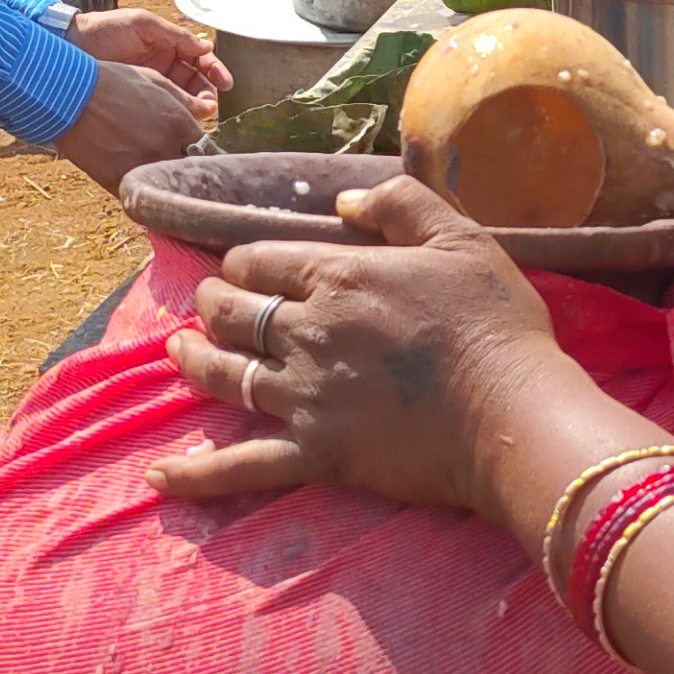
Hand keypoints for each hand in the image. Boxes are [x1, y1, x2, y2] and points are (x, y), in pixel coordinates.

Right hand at [50, 58, 210, 189]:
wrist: (69, 96)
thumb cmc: (111, 83)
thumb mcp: (155, 82)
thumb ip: (184, 102)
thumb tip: (206, 112)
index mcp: (180, 124)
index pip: (205, 150)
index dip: (197, 152)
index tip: (190, 153)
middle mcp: (167, 148)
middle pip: (187, 171)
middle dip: (183, 169)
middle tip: (174, 167)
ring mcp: (144, 168)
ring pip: (166, 187)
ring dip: (163, 183)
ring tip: (152, 174)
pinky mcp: (120, 182)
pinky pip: (140, 196)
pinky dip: (140, 191)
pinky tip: (133, 181)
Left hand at [69, 7, 234, 104]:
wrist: (70, 46)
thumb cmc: (105, 29)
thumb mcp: (142, 24)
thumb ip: (175, 35)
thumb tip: (206, 47)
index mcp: (168, 46)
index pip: (200, 60)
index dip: (215, 71)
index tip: (225, 84)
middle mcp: (163, 66)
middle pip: (196, 83)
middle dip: (207, 94)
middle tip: (210, 106)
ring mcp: (151, 84)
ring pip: (181, 99)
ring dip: (193, 107)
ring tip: (198, 115)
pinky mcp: (137, 100)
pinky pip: (161, 108)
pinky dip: (173, 115)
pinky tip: (177, 121)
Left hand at [149, 176, 571, 516]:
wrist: (513, 416)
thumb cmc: (497, 324)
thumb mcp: (461, 238)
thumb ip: (400, 203)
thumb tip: (343, 198)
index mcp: (340, 276)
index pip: (261, 261)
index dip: (244, 262)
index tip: (245, 268)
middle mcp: (308, 333)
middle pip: (232, 313)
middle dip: (211, 302)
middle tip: (209, 302)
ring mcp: (306, 397)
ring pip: (224, 375)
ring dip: (192, 359)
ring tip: (177, 350)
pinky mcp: (316, 454)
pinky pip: (241, 465)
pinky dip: (197, 473)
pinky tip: (160, 476)